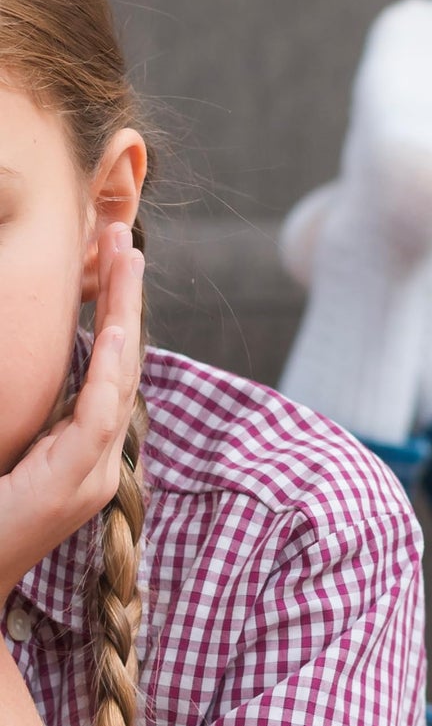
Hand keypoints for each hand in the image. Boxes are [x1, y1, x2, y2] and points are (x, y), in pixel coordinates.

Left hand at [0, 221, 145, 599]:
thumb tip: (30, 376)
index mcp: (79, 451)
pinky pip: (98, 418)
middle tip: (124, 240)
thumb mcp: (4, 456)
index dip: (111, 317)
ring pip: (118, 383)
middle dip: (123, 301)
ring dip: (123, 318)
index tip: (111, 261)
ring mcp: (92, 475)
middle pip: (122, 367)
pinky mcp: (74, 485)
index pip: (105, 374)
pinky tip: (115, 334)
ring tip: (125, 261)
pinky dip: (110, 374)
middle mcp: (97, 460)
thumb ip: (26, 423)